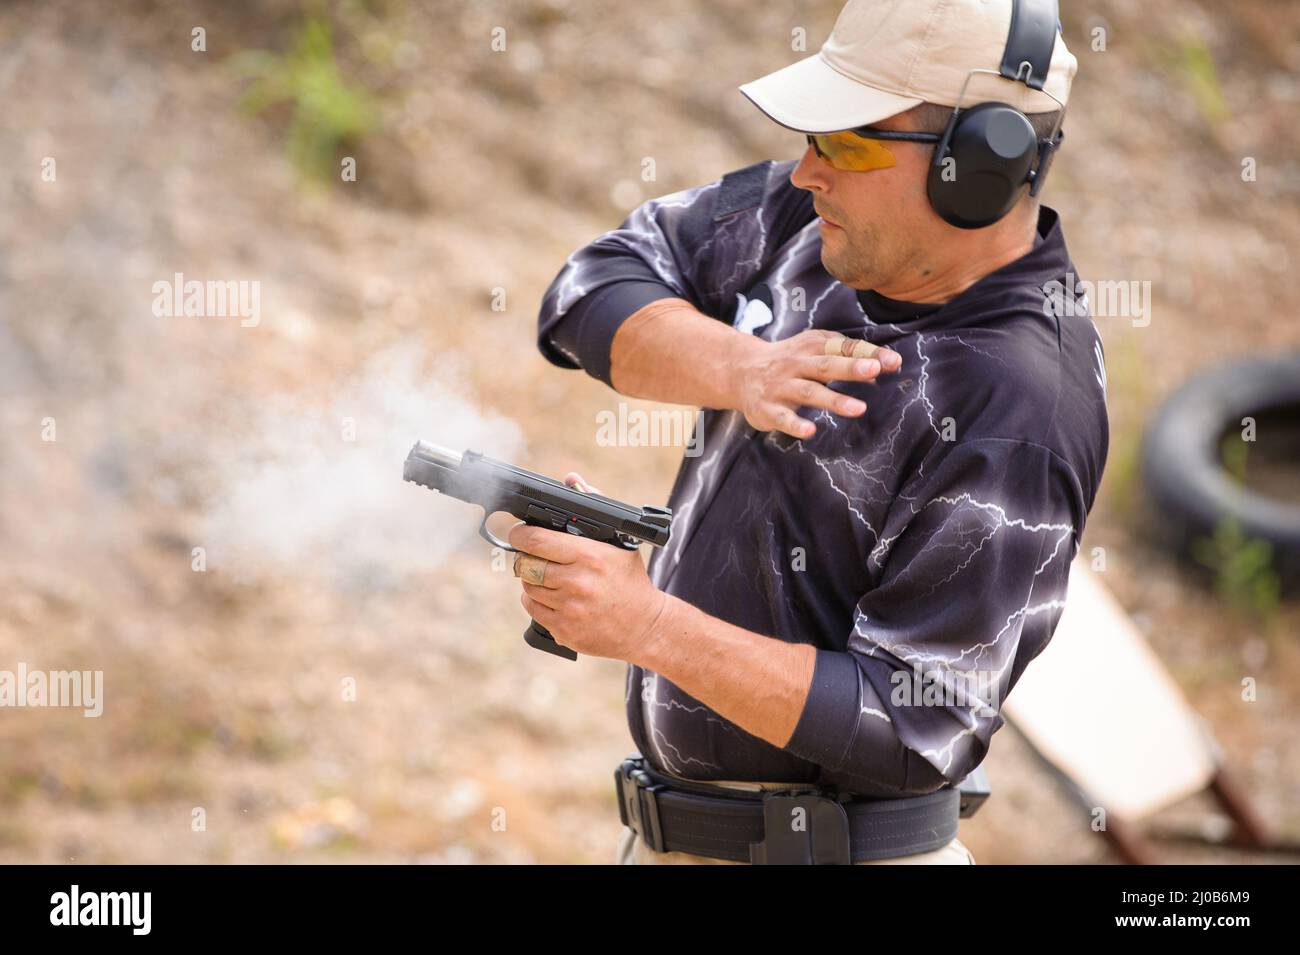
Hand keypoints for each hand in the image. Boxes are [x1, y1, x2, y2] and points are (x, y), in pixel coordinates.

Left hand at [510, 474, 669, 662]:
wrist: (645, 626)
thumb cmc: (630, 580)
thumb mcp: (619, 542)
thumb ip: (593, 507)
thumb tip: (571, 479)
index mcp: (589, 556)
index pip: (536, 540)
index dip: (520, 535)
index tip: (517, 533)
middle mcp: (577, 582)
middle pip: (527, 565)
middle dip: (527, 559)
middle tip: (536, 557)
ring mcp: (570, 609)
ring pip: (527, 588)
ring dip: (532, 581)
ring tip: (550, 579)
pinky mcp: (564, 631)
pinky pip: (533, 610)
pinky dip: (538, 603)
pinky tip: (555, 599)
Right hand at [730, 329, 901, 439]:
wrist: (739, 371)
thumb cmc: (789, 361)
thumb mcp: (815, 350)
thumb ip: (845, 357)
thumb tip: (878, 370)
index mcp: (812, 347)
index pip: (843, 348)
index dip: (868, 353)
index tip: (892, 362)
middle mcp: (797, 364)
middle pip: (827, 365)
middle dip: (850, 367)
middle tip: (875, 369)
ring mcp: (781, 387)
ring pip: (810, 392)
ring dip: (834, 400)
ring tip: (858, 408)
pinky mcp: (768, 408)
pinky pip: (783, 417)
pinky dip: (796, 425)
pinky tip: (810, 431)